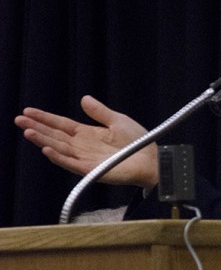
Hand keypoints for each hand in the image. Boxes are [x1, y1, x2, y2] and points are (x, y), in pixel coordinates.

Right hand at [14, 95, 158, 188]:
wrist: (153, 159)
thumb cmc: (139, 142)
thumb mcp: (117, 120)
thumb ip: (99, 112)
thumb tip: (84, 98)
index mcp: (88, 134)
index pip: (61, 125)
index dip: (45, 118)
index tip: (28, 111)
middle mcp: (83, 147)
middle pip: (55, 136)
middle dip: (37, 128)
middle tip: (19, 120)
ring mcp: (86, 159)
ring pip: (59, 149)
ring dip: (43, 141)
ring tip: (28, 132)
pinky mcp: (92, 170)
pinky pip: (71, 164)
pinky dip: (59, 157)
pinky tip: (47, 150)